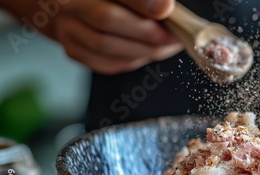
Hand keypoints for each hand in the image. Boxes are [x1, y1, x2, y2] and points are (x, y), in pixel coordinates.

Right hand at [44, 0, 182, 73]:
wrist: (63, 2)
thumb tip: (165, 7)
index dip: (141, 2)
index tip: (166, 9)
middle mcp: (68, 4)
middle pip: (107, 21)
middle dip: (148, 33)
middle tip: (175, 37)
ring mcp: (67, 29)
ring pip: (107, 48)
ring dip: (144, 50)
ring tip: (169, 46)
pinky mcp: (74, 51)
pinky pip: (107, 63)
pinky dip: (133, 60)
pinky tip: (149, 52)